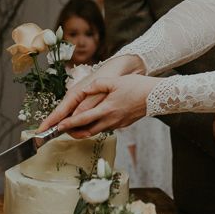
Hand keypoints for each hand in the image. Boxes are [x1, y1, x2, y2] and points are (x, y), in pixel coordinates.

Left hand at [39, 73, 160, 137]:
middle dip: (73, 132)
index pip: (83, 119)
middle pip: (87, 131)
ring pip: (96, 131)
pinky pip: (105, 128)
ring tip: (73, 128)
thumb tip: (84, 90)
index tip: (58, 126)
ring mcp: (117, 124)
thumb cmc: (136, 86)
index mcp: (107, 109)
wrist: (156, 96)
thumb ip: (96, 85)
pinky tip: (91, 122)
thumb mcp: (114, 81)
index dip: (69, 123)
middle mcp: (111, 120)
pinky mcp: (123, 124)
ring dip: (84, 131)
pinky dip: (95, 127)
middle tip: (62, 130)